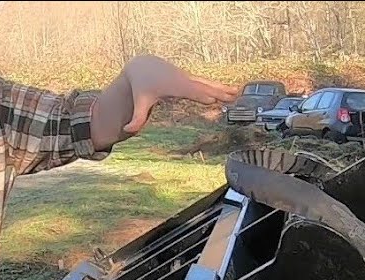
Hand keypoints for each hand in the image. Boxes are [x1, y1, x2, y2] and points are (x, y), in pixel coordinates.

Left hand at [121, 55, 239, 133]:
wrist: (143, 65)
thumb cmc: (141, 85)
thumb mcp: (139, 101)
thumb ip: (136, 117)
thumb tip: (127, 129)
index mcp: (173, 86)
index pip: (190, 91)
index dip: (200, 95)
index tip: (212, 101)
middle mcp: (183, 80)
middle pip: (204, 86)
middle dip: (218, 91)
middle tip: (234, 97)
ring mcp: (188, 78)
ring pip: (208, 83)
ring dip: (223, 87)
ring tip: (238, 92)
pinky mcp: (189, 78)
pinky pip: (206, 82)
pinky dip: (217, 85)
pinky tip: (229, 89)